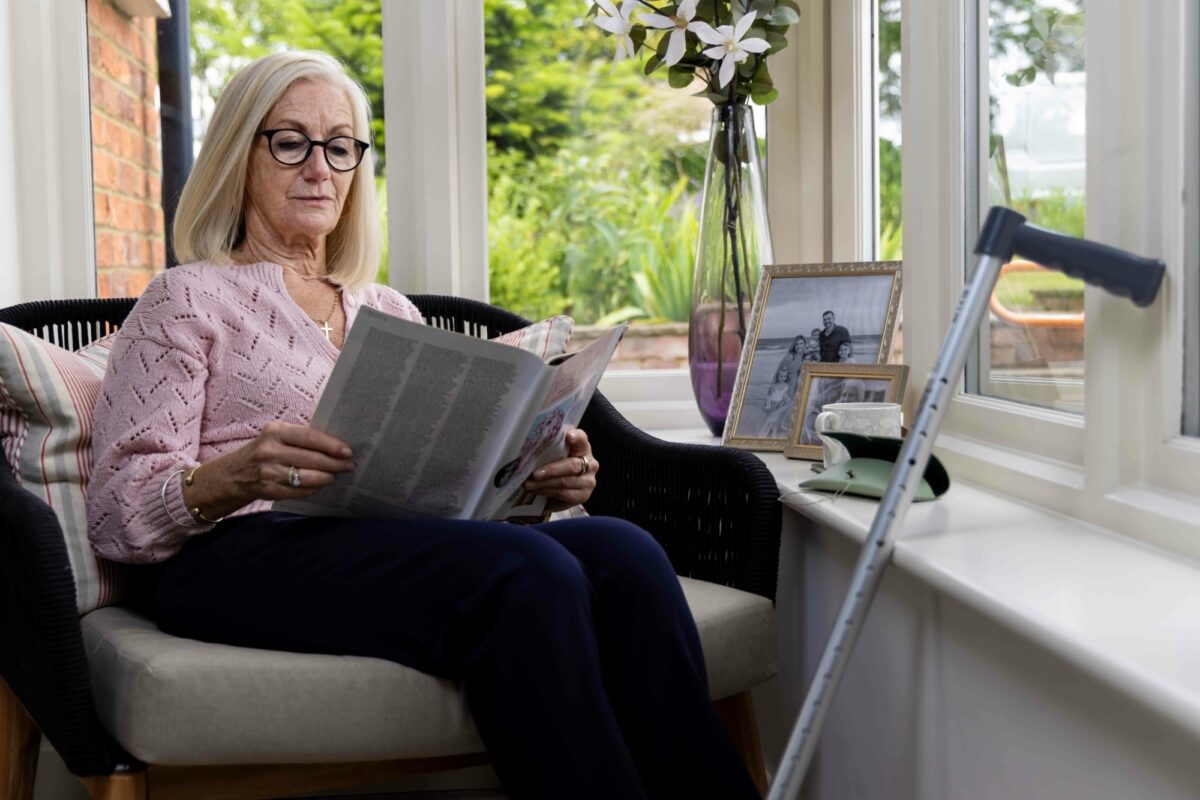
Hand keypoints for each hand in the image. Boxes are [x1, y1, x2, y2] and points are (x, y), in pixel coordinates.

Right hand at [182, 422, 354, 517]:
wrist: (233, 473)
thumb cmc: (265, 451)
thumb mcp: (277, 436)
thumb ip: (301, 438)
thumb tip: (336, 446)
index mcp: (275, 431)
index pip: (309, 437)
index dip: (331, 445)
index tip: (348, 451)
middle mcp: (269, 451)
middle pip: (311, 459)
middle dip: (334, 464)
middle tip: (348, 466)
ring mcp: (267, 472)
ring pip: (306, 477)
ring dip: (326, 478)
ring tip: (335, 476)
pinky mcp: (268, 490)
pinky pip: (298, 491)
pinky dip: (312, 489)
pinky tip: (319, 485)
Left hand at [522, 427, 597, 512]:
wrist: (558, 489)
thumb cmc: (554, 466)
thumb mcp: (553, 454)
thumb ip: (550, 446)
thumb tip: (532, 442)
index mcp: (582, 447)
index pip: (582, 439)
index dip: (576, 437)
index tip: (568, 436)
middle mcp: (590, 463)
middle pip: (572, 465)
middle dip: (552, 469)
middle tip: (535, 474)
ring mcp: (588, 480)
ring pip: (565, 481)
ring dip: (544, 483)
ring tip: (529, 484)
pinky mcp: (583, 495)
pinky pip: (563, 494)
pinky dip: (547, 492)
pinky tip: (536, 490)